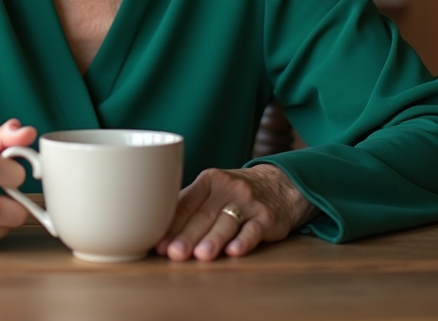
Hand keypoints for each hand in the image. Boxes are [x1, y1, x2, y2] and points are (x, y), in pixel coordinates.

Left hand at [155, 164, 317, 260]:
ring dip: (213, 239)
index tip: (157, 244)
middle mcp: (227, 188)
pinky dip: (244, 240)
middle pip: (203, 215)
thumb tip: (156, 227)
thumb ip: (189, 205)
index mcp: (208, 181)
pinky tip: (234, 251)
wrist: (281, 184)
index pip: (185, 204)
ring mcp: (248, 202)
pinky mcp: (267, 217)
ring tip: (200, 255)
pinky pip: (254, 229)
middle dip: (187, 236)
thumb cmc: (235, 193)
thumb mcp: (213, 189)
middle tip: (173, 253)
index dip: (171, 225)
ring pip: (227, 222)